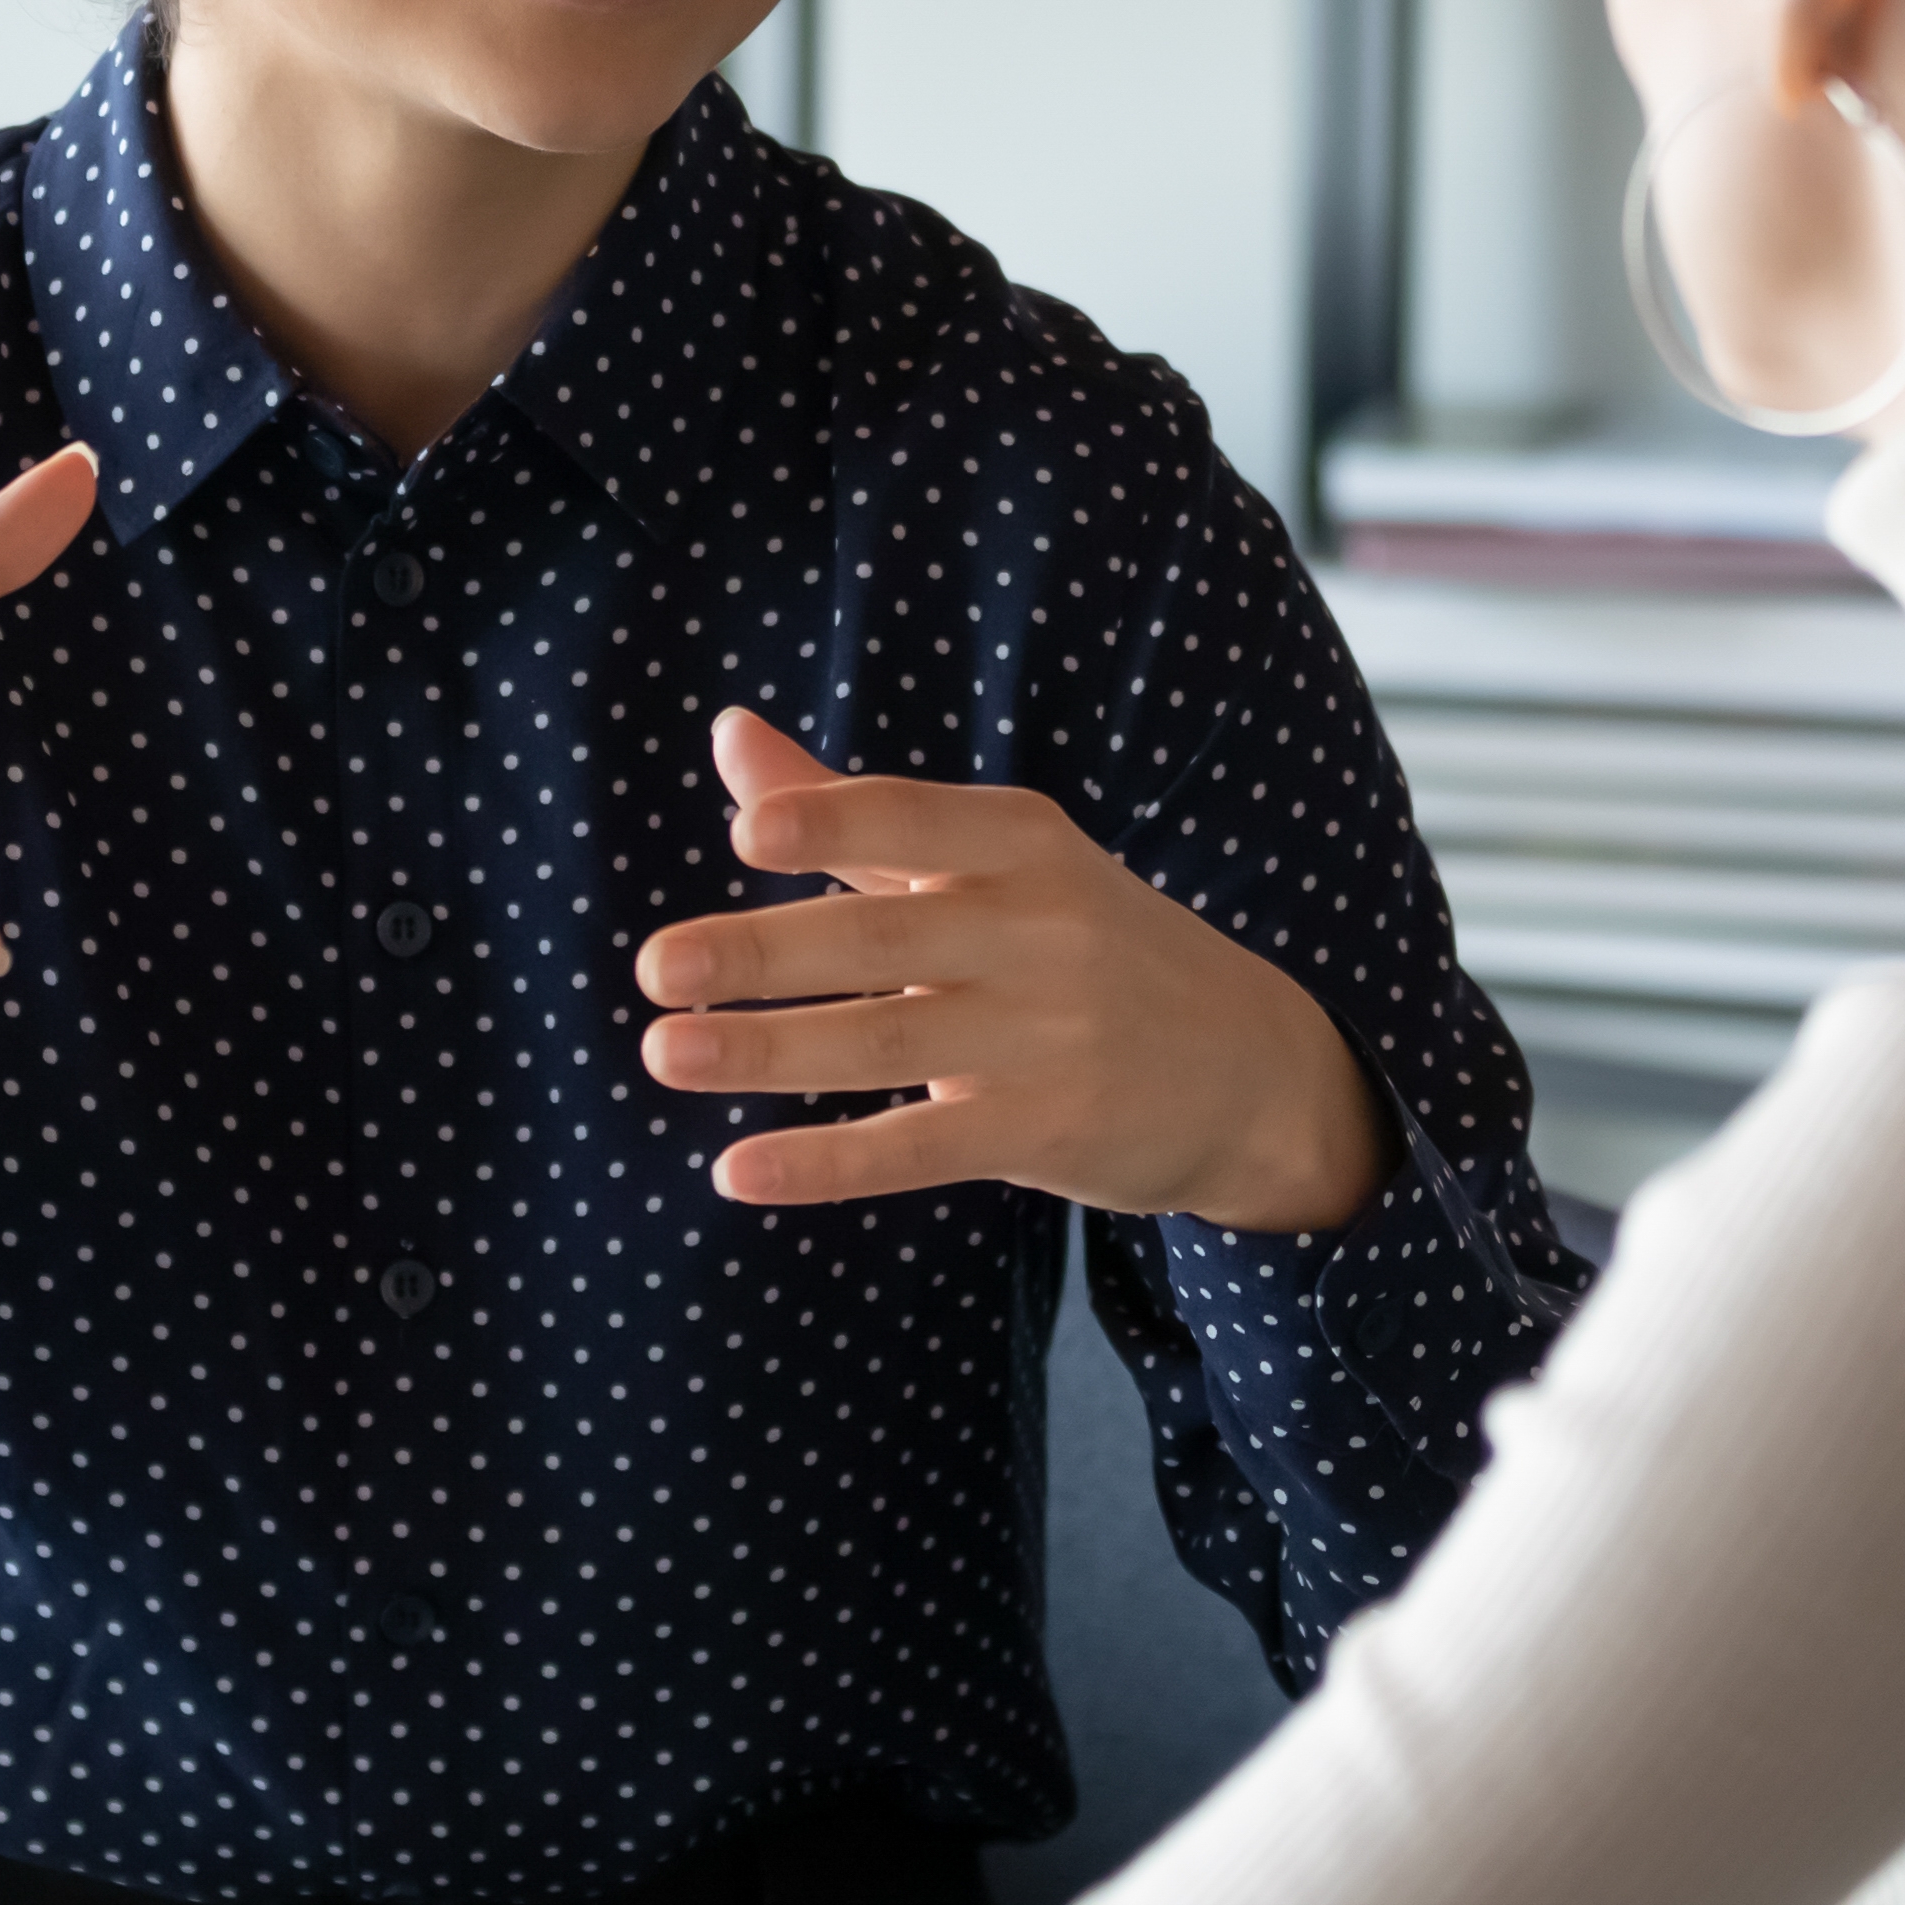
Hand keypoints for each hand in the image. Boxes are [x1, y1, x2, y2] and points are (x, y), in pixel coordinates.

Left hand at [632, 711, 1386, 1231]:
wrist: (1248, 1067)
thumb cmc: (1080, 945)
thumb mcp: (992, 862)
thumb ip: (851, 812)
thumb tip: (727, 736)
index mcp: (1019, 843)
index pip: (914, 820)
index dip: (835, 823)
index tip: (747, 833)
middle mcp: (1039, 929)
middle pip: (883, 938)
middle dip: (765, 951)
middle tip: (656, 966)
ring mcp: (1049, 1035)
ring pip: (889, 1041)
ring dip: (769, 1049)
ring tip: (664, 1051)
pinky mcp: (1049, 1130)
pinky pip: (920, 1147)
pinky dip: (826, 1163)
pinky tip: (738, 1169)